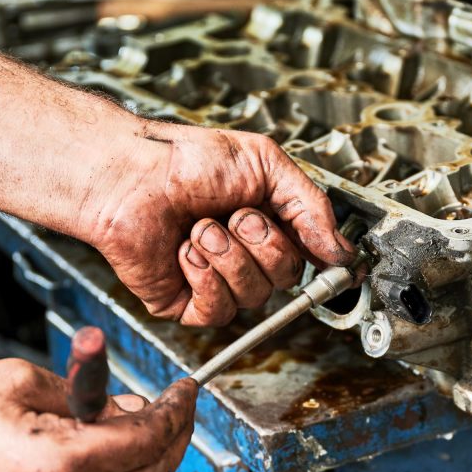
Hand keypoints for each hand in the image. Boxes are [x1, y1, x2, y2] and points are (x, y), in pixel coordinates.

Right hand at [0, 359, 196, 471]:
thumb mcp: (20, 380)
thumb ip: (86, 392)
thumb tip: (129, 403)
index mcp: (56, 465)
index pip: (146, 439)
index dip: (176, 411)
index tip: (186, 391)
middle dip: (175, 436)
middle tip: (176, 407)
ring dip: (153, 464)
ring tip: (146, 426)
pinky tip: (116, 456)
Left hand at [86, 121, 354, 325]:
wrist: (131, 175)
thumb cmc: (187, 161)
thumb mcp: (265, 164)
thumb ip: (310, 206)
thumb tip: (341, 250)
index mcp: (271, 224)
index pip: (312, 257)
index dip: (323, 262)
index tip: (335, 263)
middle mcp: (247, 256)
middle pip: (285, 279)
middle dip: (263, 244)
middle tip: (236, 215)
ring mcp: (218, 281)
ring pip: (253, 296)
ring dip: (227, 256)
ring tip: (200, 227)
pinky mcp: (187, 302)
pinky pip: (217, 310)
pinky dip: (203, 276)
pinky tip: (184, 251)